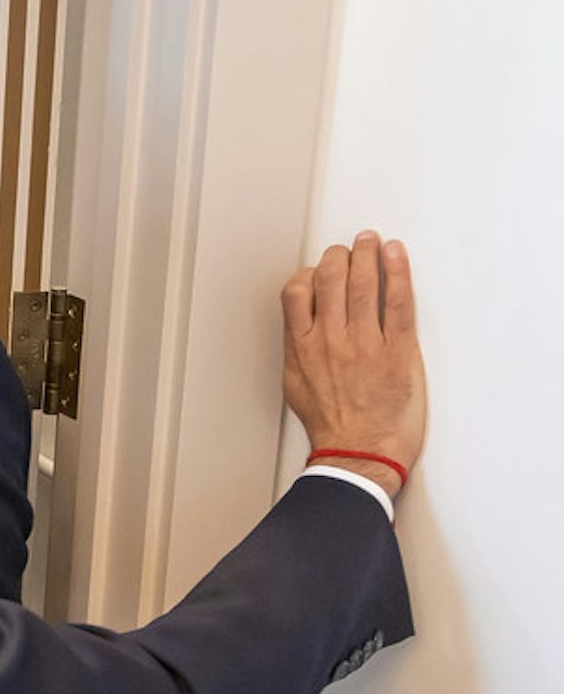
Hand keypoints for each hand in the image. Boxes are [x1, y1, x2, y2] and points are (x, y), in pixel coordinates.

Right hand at [282, 232, 425, 497]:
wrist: (359, 453)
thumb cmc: (329, 425)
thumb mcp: (295, 384)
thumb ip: (298, 349)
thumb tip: (301, 326)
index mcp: (301, 346)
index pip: (297, 290)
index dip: (309, 273)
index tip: (319, 270)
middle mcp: (329, 338)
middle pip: (331, 278)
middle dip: (340, 255)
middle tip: (349, 248)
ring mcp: (364, 342)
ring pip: (363, 283)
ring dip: (368, 253)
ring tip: (371, 240)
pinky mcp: (398, 350)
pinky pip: (398, 302)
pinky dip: (397, 273)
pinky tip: (396, 255)